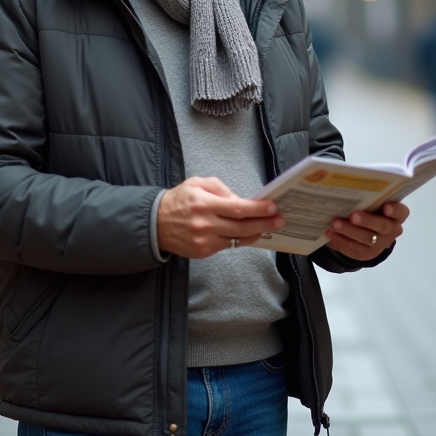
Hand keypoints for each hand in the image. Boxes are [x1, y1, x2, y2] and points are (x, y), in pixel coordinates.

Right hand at [157, 177, 284, 258]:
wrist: (156, 223)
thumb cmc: (179, 200)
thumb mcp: (197, 184)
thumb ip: (220, 189)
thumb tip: (240, 200)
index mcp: (203, 203)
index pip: (237, 208)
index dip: (257, 208)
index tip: (272, 206)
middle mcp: (204, 223)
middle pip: (241, 226)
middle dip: (264, 222)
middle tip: (279, 219)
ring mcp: (204, 240)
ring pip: (237, 239)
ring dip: (256, 233)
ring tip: (269, 227)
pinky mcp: (203, 251)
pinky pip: (228, 246)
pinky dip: (241, 239)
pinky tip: (251, 233)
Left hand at [325, 202, 408, 260]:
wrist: (371, 233)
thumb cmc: (372, 210)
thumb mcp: (374, 203)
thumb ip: (369, 197)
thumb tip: (349, 184)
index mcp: (397, 215)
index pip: (401, 212)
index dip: (395, 210)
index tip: (386, 206)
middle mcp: (392, 230)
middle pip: (383, 226)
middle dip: (367, 221)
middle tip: (353, 215)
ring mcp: (381, 244)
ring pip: (367, 239)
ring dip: (349, 231)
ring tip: (334, 224)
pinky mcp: (367, 254)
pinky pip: (355, 248)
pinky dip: (341, 240)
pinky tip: (330, 233)